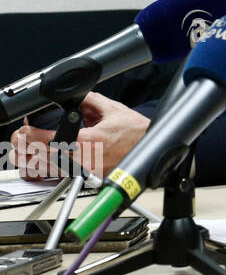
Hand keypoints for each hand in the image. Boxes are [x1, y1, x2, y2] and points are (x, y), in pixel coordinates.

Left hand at [10, 92, 148, 180]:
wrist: (151, 150)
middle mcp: (85, 159)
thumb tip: (77, 96)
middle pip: (43, 158)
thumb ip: (90, 101)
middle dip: (28, 148)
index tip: (25, 131)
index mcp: (88, 141)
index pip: (49, 139)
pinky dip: (50, 169)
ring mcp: (86, 171)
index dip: (31, 135)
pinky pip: (62, 175)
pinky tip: (47, 162)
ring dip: (35, 161)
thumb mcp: (114, 109)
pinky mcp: (89, 178)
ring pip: (49, 171)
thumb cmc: (138, 134)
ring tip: (30, 151)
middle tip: (23, 139)